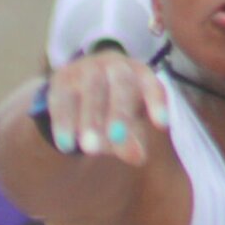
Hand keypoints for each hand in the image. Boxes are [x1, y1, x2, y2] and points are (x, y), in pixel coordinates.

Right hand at [45, 52, 168, 164]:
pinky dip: (64, 123)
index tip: (162, 125)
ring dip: (90, 120)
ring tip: (90, 149)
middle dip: (119, 114)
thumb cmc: (113, 109)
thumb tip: (137, 158)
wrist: (78, 87)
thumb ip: (132, 141)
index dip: (157, 103)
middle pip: (122, 85)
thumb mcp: (127, 126)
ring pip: (91, 90)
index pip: (152, 85)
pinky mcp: (62, 79)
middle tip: (117, 139)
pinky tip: (66, 145)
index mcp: (139, 74)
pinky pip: (63, 100)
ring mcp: (87, 69)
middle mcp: (115, 66)